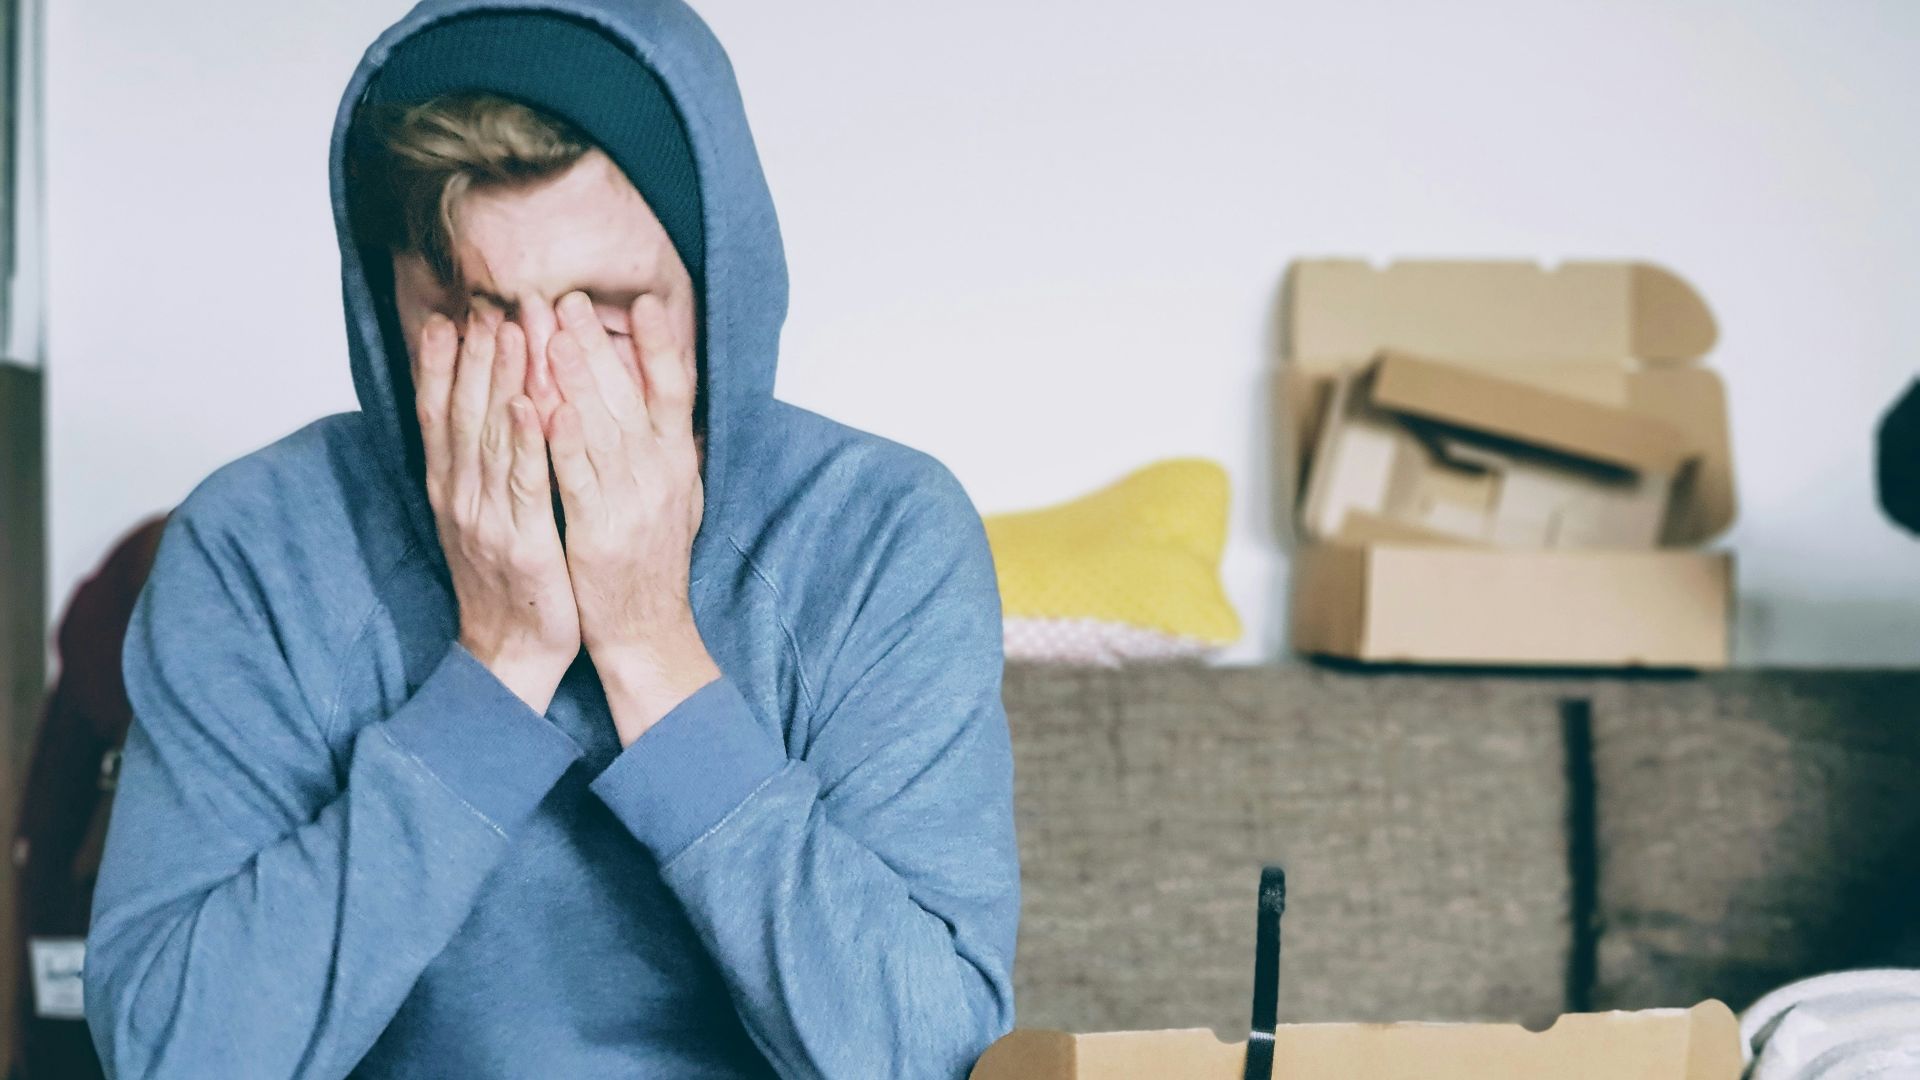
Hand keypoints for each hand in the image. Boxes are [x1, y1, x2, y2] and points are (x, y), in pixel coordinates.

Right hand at [415, 303, 580, 713]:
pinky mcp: (522, 541)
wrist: (510, 652)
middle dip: (474, 354)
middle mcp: (460, 496)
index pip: (439, 413)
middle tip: (486, 302)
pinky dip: (523, 441)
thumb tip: (481, 412)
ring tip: (509, 329)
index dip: (442, 363)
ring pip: (490, 436)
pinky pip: (523, 483)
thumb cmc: (507, 581)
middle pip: (462, 412)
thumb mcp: (481, 517)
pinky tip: (528, 404)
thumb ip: (478, 466)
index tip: (450, 314)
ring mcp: (487, 518)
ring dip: (499, 379)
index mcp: (450, 488)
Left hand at [544, 290, 717, 743]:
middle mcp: (661, 475)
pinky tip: (545, 405)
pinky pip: (577, 478)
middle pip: (630, 395)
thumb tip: (668, 398)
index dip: (661, 344)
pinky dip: (563, 440)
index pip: (676, 390)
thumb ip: (668, 447)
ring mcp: (632, 502)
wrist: (647, 632)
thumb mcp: (677, 497)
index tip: (643, 301)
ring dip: (575, 377)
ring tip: (549, 330)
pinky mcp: (598, 531)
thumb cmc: (651, 563)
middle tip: (566, 297)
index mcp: (678, 462)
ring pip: (601, 427)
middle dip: (595, 343)